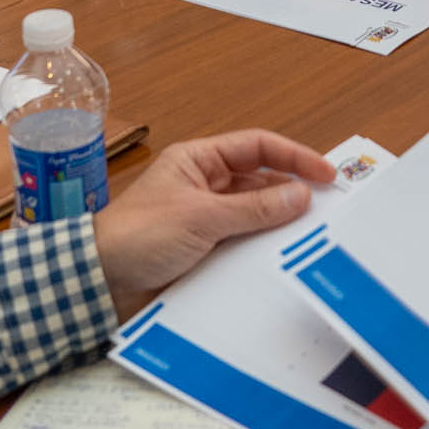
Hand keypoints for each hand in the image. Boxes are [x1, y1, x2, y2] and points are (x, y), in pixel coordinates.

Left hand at [90, 130, 334, 308]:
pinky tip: (282, 260)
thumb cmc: (139, 236)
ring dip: (279, 225)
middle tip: (329, 209)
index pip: (256, 147)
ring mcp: (205, 219)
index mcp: (198, 161)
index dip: (294, 156)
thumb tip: (301, 195)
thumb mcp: (201, 218)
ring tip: (312, 237)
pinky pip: (242, 244)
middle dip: (293, 192)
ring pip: (254, 215)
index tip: (327, 174)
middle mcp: (204, 186)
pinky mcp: (204, 251)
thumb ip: (254, 208)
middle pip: (260, 181)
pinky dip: (262, 250)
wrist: (98, 281)